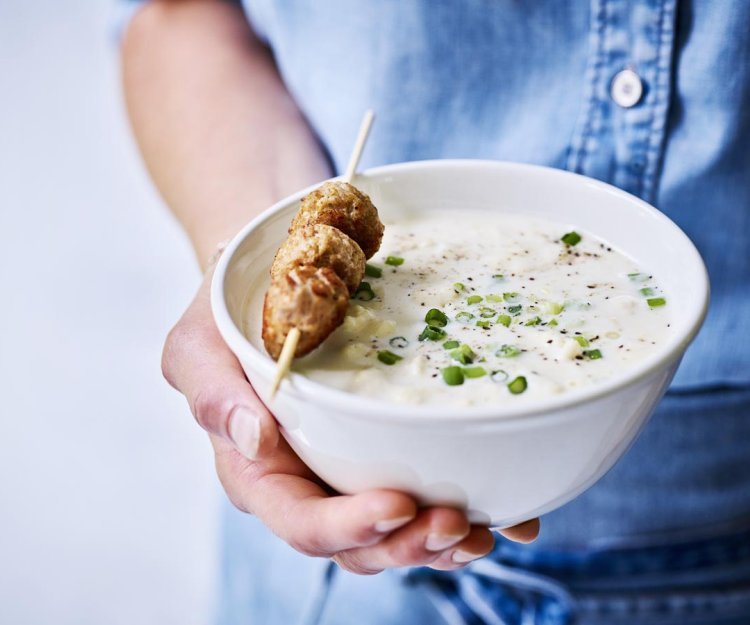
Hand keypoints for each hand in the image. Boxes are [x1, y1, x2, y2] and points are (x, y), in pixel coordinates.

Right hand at [162, 268, 539, 574]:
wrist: (275, 285)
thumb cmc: (228, 319)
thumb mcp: (200, 346)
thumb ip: (212, 393)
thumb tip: (253, 439)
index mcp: (262, 472)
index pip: (301, 521)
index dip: (348, 527)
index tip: (397, 503)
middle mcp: (310, 482)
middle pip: (359, 542)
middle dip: (407, 543)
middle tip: (455, 523)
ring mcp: (351, 469)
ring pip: (398, 531)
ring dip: (442, 541)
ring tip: (486, 528)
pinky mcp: (388, 450)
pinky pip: (429, 490)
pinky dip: (475, 509)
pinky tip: (512, 511)